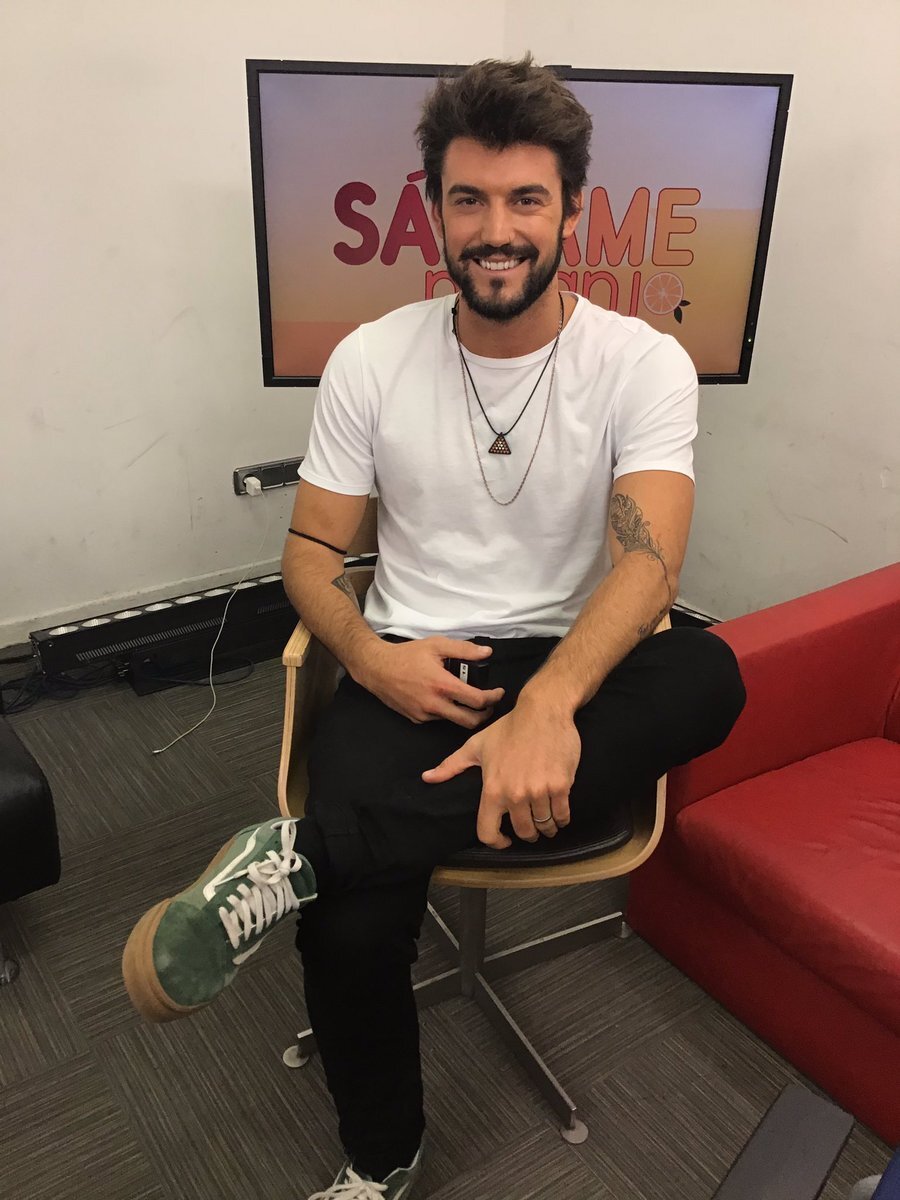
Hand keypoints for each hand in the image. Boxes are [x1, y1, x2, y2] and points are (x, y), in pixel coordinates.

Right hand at [357, 637, 504, 728]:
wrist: (376, 668)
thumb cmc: (406, 655)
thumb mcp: (436, 645)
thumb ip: (464, 649)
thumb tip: (487, 653)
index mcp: (442, 685)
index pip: (477, 700)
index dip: (493, 698)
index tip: (498, 693)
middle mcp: (434, 704)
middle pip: (469, 721)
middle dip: (484, 715)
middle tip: (488, 705)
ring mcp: (425, 714)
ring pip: (453, 721)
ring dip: (464, 713)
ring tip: (466, 699)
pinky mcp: (416, 719)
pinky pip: (438, 719)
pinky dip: (446, 712)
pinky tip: (443, 699)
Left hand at [422, 701, 579, 847]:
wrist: (542, 711)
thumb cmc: (509, 728)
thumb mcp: (476, 746)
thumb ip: (451, 766)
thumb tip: (427, 778)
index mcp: (492, 789)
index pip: (488, 832)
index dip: (496, 843)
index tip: (505, 841)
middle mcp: (515, 795)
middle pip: (524, 832)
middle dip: (527, 834)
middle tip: (530, 829)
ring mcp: (539, 791)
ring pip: (545, 825)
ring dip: (546, 827)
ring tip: (547, 822)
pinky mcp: (561, 786)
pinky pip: (562, 814)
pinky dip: (561, 818)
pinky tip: (559, 815)